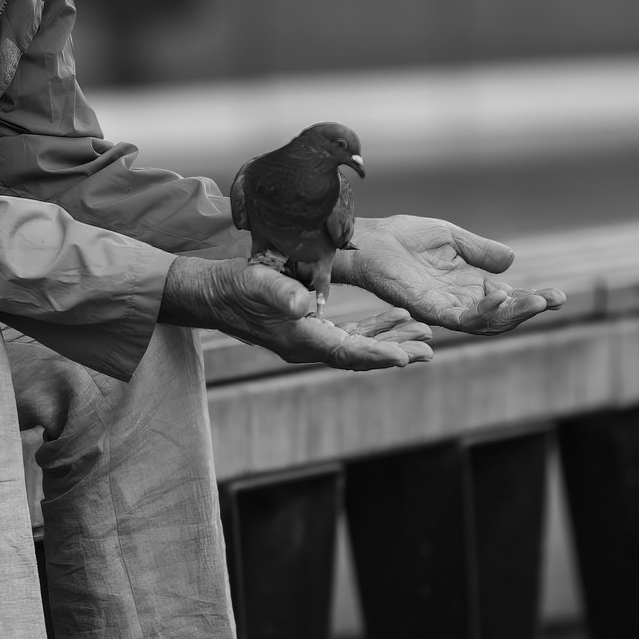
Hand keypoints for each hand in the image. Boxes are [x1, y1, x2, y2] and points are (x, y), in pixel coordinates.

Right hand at [161, 256, 433, 371]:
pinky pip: (349, 335)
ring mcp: (308, 339)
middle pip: (360, 355)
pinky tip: (393, 318)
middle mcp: (307, 345)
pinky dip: (373, 329)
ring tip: (422, 335)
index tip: (406, 356)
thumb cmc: (231, 285)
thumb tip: (307, 304)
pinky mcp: (308, 329)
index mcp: (298, 338)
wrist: (210, 293)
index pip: (346, 352)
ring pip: (358, 346)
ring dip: (390, 340)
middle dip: (395, 351)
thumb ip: (281, 292)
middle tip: (429, 348)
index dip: (377, 354)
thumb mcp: (255, 282)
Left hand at [332, 215, 564, 333]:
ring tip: (538, 301)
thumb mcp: (453, 238)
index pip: (507, 299)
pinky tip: (500, 298)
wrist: (373, 241)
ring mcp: (445, 308)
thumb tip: (511, 261)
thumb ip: (480, 251)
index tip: (557, 295)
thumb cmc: (406, 238)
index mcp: (469, 287)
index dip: (533, 298)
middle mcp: (460, 302)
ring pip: (486, 322)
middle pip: (502, 315)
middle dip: (530, 308)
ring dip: (514, 313)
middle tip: (555, 299)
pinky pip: (460, 318)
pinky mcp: (428, 309)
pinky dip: (483, 311)